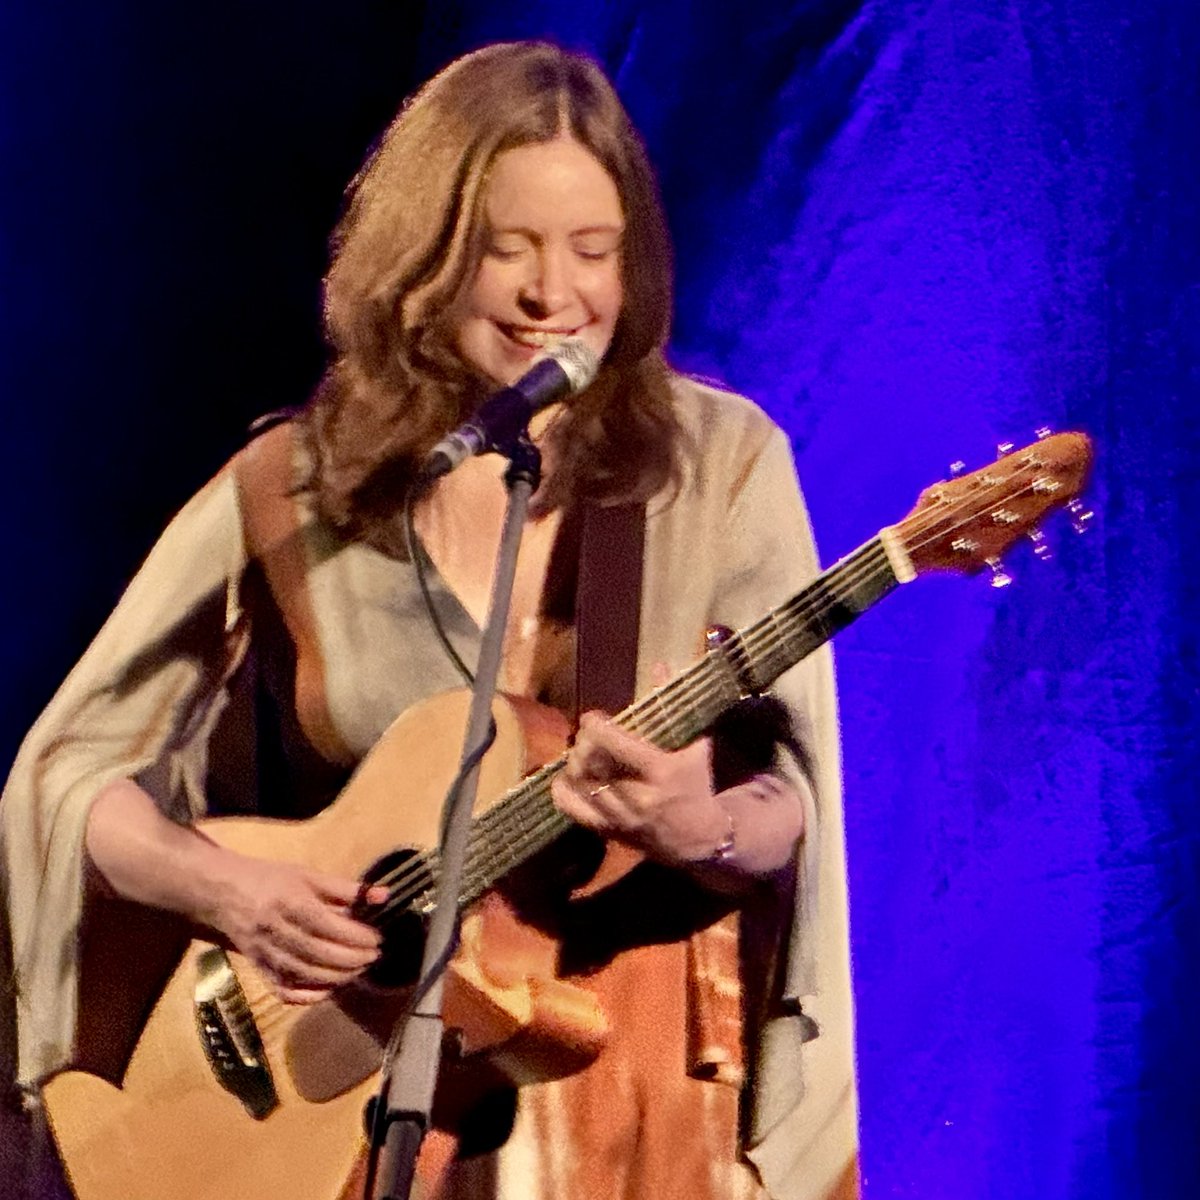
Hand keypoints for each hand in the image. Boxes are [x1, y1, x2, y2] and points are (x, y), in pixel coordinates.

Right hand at [204, 856, 386, 1003]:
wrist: (222, 893)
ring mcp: (266, 955)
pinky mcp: (259, 971)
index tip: (378, 937)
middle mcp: (277, 932)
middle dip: (353, 959)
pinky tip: (331, 988)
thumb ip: (347, 888)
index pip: (330, 927)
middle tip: (374, 955)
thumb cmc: (270, 880)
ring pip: (306, 975)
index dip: (357, 936)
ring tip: (360, 968)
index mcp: (291, 904)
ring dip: (339, 977)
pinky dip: (310, 995)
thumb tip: (384, 896)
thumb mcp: (308, 876)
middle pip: (320, 954)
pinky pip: (285, 991)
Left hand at [550, 711, 729, 865]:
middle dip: (583, 743)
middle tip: (584, 735)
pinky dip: (563, 791)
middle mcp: (638, 795)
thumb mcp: (696, 748)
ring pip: (581, 784)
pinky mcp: (610, 832)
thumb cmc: (697, 787)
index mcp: (661, 771)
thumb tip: (660, 668)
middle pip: (593, 762)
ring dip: (573, 763)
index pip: (616, 743)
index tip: (591, 718)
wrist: (700, 839)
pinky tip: (566, 777)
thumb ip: (676, 711)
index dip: (596, 726)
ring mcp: (621, 817)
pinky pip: (574, 810)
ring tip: (578, 752)